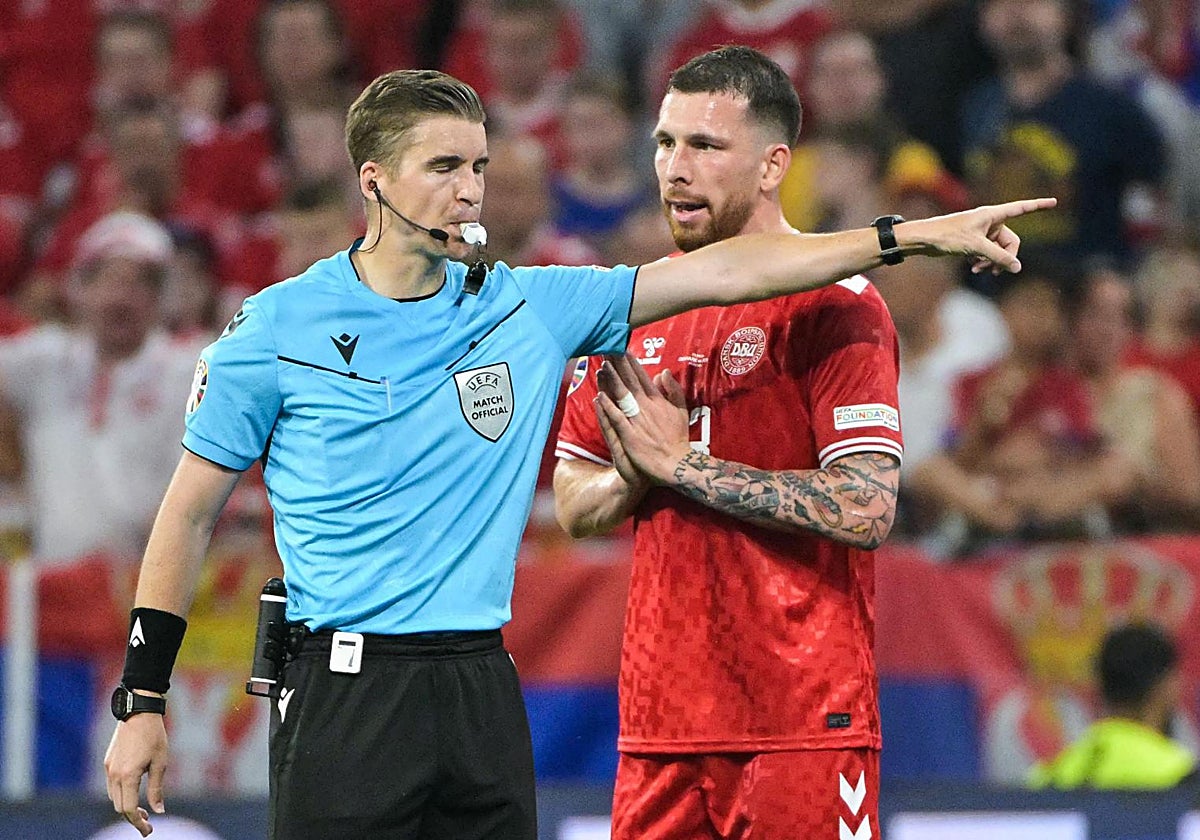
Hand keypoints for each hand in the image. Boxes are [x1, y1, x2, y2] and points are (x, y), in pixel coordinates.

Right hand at [104, 714, 169, 836]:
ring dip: (125, 806)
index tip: (148, 831)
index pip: (129, 810)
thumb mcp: (160, 762)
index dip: (138, 823)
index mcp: (128, 776)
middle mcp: (114, 775)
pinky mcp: (108, 762)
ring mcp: (108, 768)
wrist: (138, 712)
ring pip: (113, 798)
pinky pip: (111, 786)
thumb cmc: (154, 736)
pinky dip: (121, 795)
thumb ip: (157, 788)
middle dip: (132, 817)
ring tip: (142, 809)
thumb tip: (158, 811)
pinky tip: (133, 792)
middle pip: (119, 807)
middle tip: (147, 822)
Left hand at [594, 353, 690, 483]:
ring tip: (602, 366)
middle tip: (606, 349)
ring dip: (611, 380)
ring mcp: (637, 420)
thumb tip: (663, 372)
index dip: (630, 362)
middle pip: (629, 381)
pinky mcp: (630, 435)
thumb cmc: (678, 439)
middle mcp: (646, 406)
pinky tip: (599, 396)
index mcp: (657, 400)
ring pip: (622, 396)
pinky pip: (617, 418)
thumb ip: (673, 390)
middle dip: (618, 365)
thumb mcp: (681, 410)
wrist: (676, 464)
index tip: (621, 349)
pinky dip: (608, 407)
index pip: (641, 376)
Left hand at [899, 198, 1056, 274]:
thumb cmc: (948, 236)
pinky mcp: (974, 243)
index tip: (1054, 202)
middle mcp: (990, 222)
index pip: (1021, 208)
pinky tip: (974, 268)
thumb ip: (998, 257)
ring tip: (980, 270)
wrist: (925, 240)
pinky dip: (984, 262)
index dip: (1038, 206)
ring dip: (992, 262)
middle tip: (994, 270)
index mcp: (992, 214)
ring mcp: (982, 233)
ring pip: (999, 251)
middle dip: (1005, 257)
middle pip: (1011, 241)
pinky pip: (988, 254)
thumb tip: (1017, 268)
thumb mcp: (976, 247)